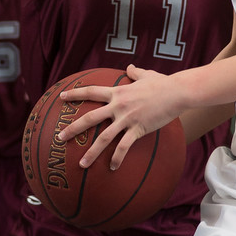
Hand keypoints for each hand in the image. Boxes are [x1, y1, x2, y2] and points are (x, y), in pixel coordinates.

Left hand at [57, 65, 183, 169]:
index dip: (75, 93)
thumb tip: (130, 67)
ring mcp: (127, 118)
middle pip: (90, 117)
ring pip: (103, 137)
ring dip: (91, 152)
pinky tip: (112, 168)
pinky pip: (124, 147)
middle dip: (73, 128)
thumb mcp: (147, 74)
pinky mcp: (138, 129)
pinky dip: (117, 158)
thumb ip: (135, 72)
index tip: (61, 96)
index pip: (91, 91)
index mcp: (118, 92)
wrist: (177, 92)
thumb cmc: (163, 83)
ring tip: (81, 164)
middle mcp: (118, 105)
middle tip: (59, 137)